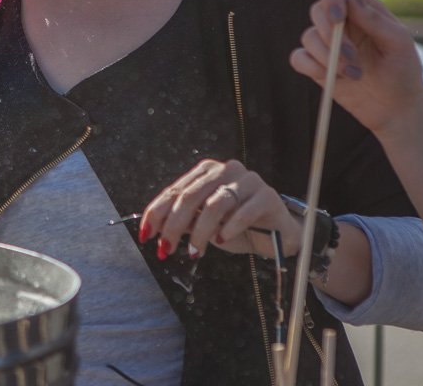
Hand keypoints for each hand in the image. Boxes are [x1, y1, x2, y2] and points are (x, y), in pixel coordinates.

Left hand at [140, 158, 304, 259]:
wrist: (277, 234)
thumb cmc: (236, 227)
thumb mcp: (205, 225)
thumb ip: (184, 221)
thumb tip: (155, 230)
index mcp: (206, 172)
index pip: (175, 190)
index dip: (157, 213)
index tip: (145, 234)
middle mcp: (226, 170)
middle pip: (191, 196)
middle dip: (173, 225)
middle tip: (165, 248)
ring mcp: (248, 180)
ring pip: (215, 205)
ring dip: (200, 232)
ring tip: (194, 252)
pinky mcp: (267, 195)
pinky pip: (243, 212)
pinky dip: (229, 228)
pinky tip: (221, 241)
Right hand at [289, 0, 422, 137]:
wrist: (396, 108)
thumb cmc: (403, 71)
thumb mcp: (398, 42)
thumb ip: (374, 19)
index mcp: (362, 10)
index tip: (337, 18)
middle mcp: (341, 23)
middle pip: (317, 12)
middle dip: (332, 37)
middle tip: (352, 58)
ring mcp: (326, 45)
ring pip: (308, 37)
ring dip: (328, 58)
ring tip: (355, 75)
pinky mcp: (315, 66)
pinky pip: (298, 58)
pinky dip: (312, 67)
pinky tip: (334, 80)